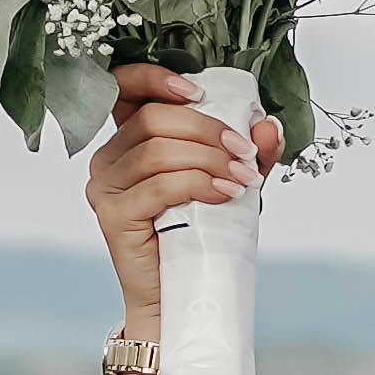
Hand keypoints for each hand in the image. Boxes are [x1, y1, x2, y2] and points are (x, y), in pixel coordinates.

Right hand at [85, 63, 276, 333]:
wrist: (179, 296)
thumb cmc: (199, 236)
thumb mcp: (229, 183)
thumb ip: (248, 154)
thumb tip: (269, 126)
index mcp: (128, 140)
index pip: (125, 88)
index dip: (155, 78)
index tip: (198, 91)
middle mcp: (108, 158)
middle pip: (153, 119)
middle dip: (207, 130)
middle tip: (244, 153)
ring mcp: (106, 187)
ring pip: (157, 151)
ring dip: (209, 159)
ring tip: (242, 178)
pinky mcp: (114, 215)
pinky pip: (160, 186)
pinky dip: (199, 184)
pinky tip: (226, 194)